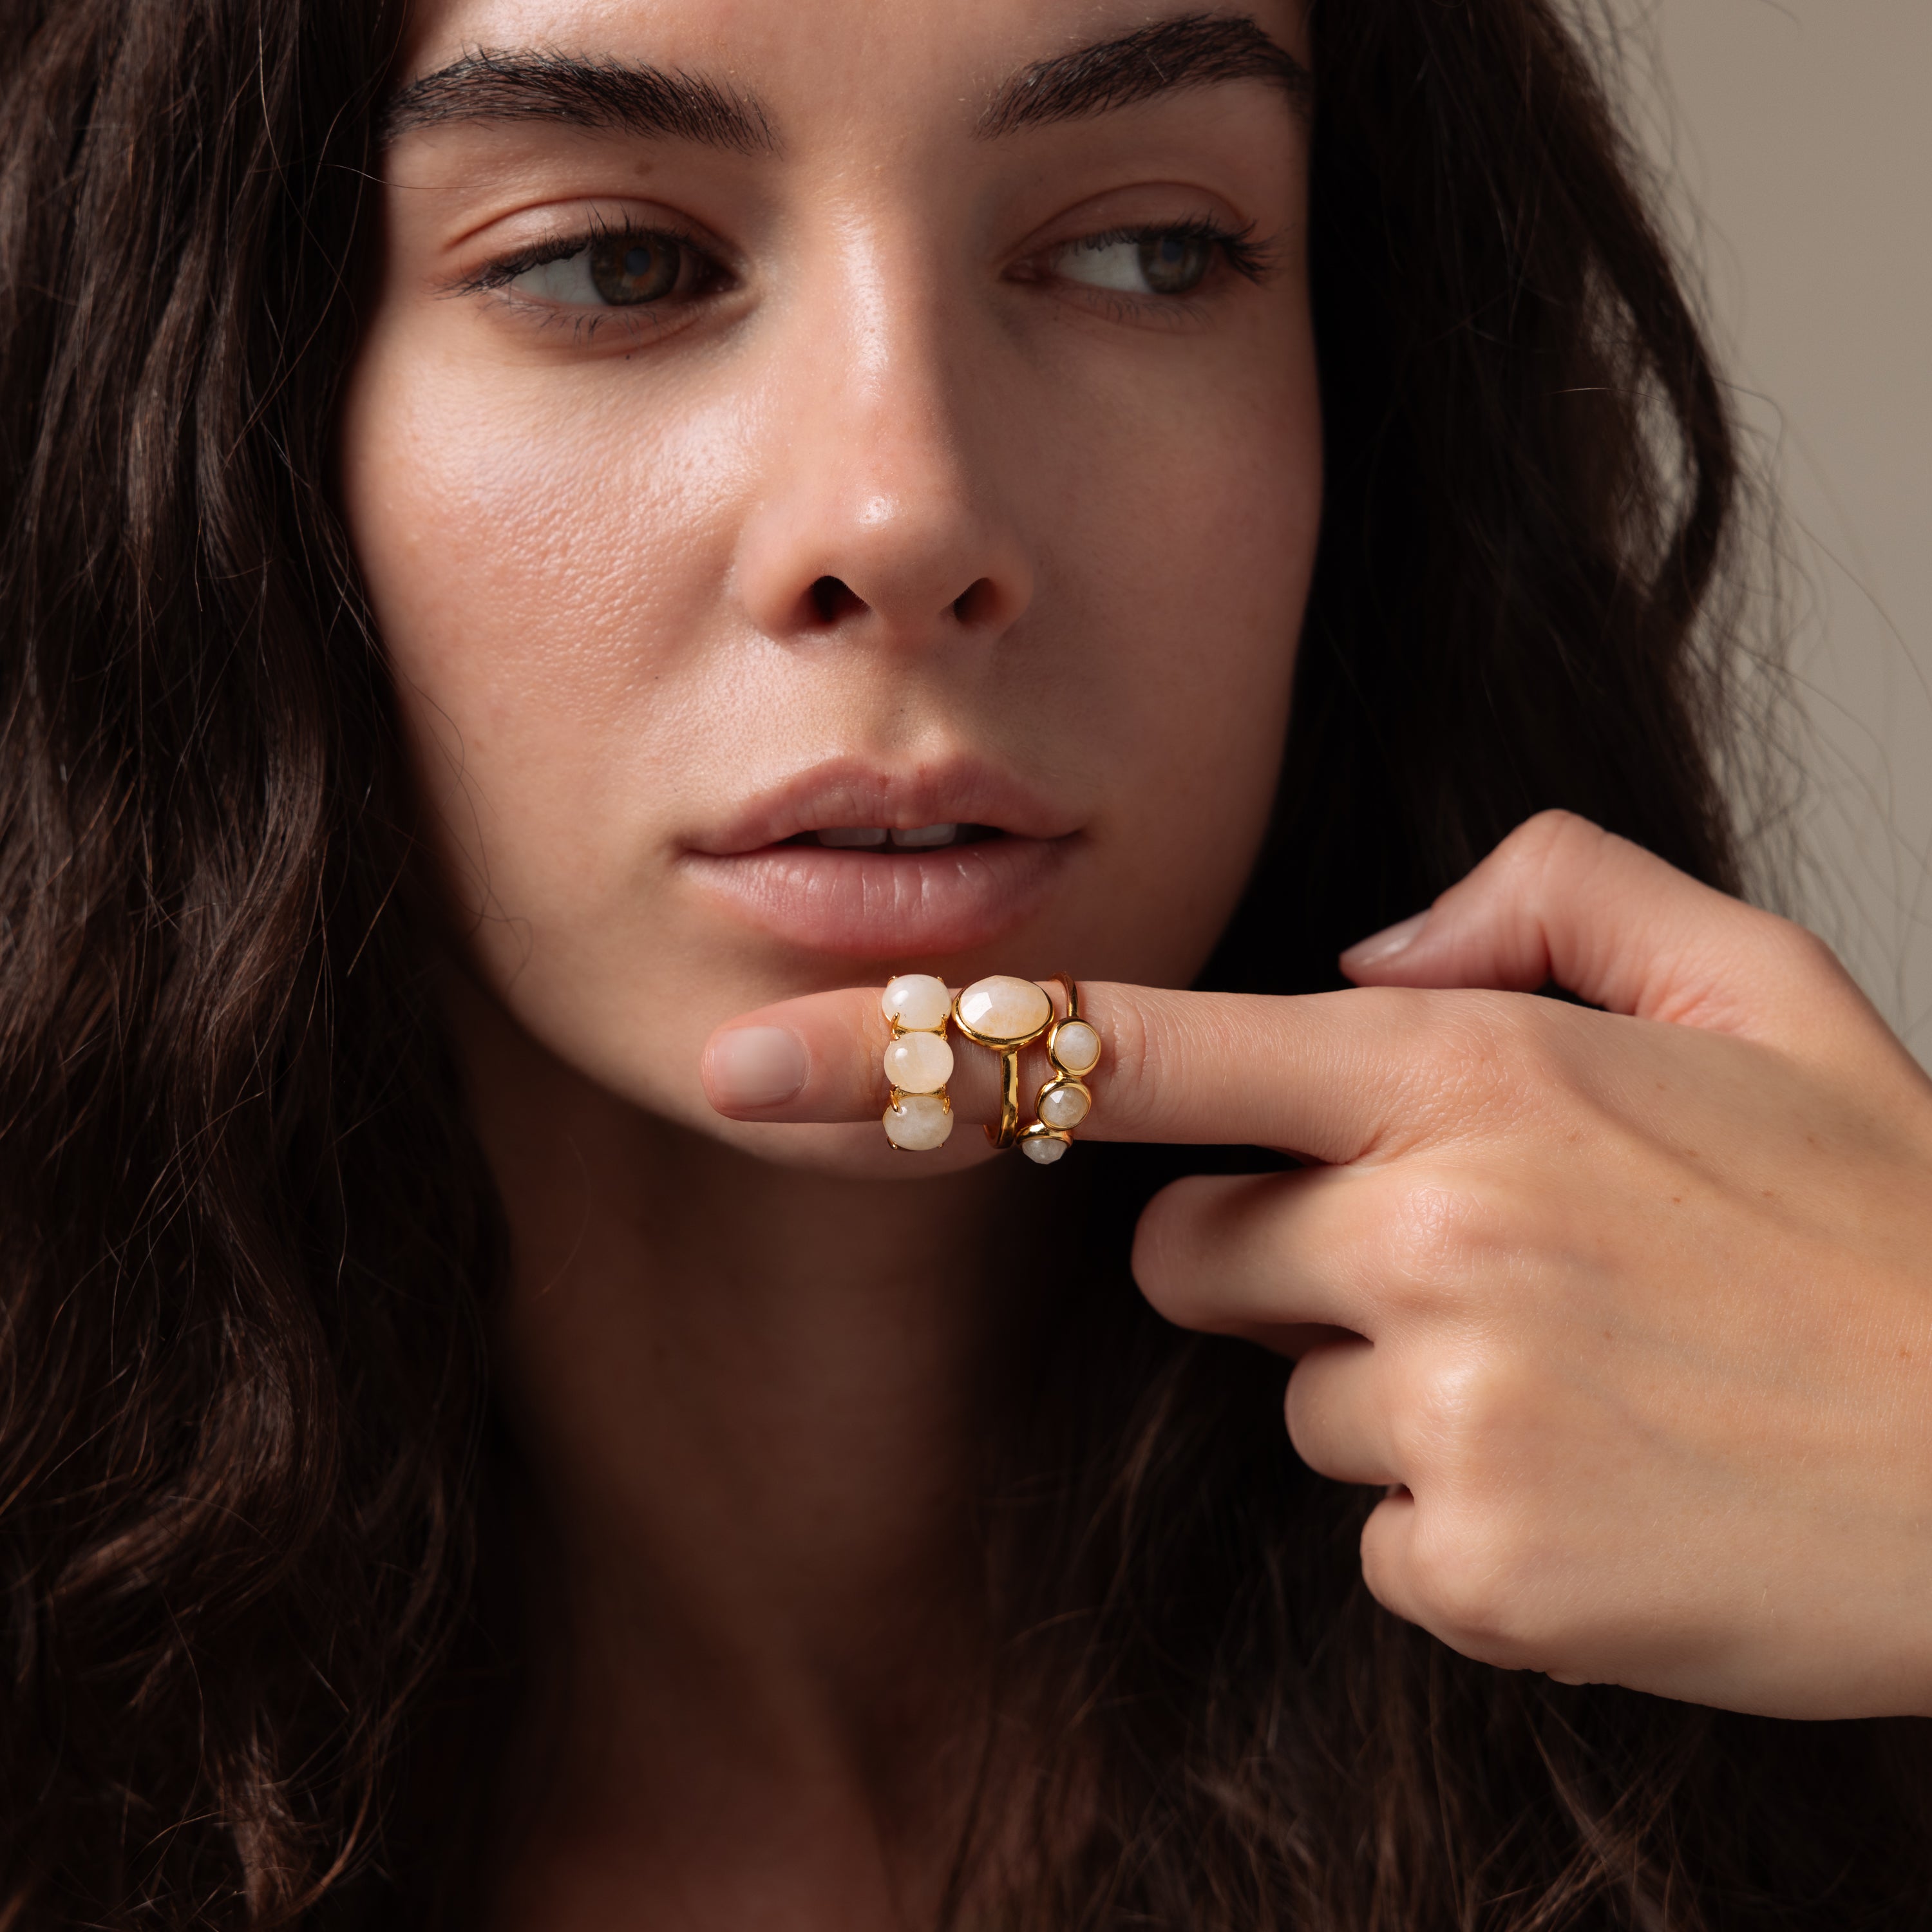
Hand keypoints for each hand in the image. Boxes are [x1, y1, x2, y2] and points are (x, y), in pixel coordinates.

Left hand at [701, 811, 1931, 1718]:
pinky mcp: (1481, 1563)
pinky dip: (1466, 1519)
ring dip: (1395, 1388)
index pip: (1138, 1050)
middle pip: (1191, 1252)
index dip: (937, 1055)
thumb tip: (1367, 953)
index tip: (773, 1062)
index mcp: (1471, 1072)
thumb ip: (1546, 897)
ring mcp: (1450, 1404)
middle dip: (1276, 1260)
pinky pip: (1381, 1532)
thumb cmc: (1888, 1215)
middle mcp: (1431, 1225)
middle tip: (1468, 1271)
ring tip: (1581, 1377)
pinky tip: (1609, 1484)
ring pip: (1291, 1396)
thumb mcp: (1753, 985)